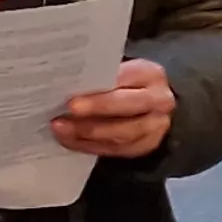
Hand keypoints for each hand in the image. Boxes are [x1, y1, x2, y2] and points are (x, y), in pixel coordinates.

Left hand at [53, 56, 174, 159]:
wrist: (141, 105)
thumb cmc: (119, 83)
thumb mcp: (114, 71)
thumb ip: (98, 76)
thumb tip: (65, 82)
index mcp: (150, 74)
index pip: (125, 79)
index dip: (101, 89)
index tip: (74, 97)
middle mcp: (160, 100)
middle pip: (128, 106)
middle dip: (96, 109)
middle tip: (68, 111)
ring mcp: (156, 126)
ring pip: (123, 133)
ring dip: (88, 132)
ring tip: (61, 128)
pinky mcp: (146, 145)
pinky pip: (117, 149)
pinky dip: (89, 145)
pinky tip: (69, 140)